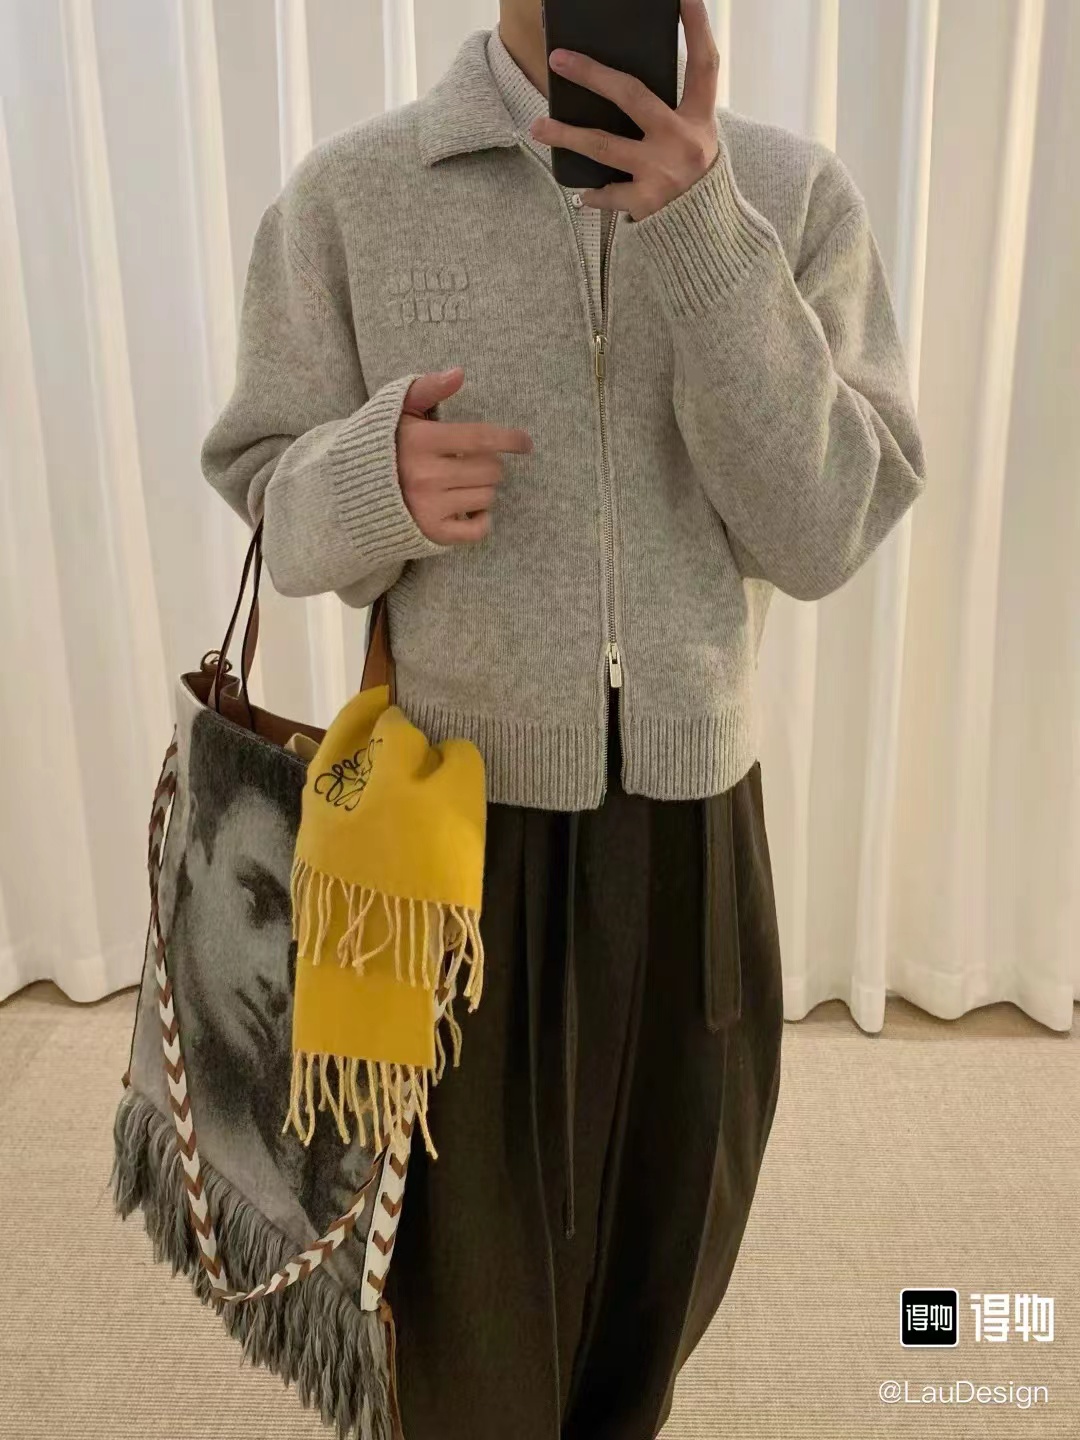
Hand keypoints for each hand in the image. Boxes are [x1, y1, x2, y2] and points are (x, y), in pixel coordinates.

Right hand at [396, 369, 532, 544]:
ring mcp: (429, 506)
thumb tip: (459, 373)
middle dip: (489, 464)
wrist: (350, 491)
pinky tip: (470, 509)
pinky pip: (478, 530)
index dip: (510, 439)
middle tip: (471, 464)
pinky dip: (482, 519)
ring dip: (483, 489)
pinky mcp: (431, 533)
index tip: (525, 443)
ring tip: (462, 483)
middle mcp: (426, 475)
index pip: (481, 438)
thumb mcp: (399, 410)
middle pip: (491, 470)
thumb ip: (428, 388)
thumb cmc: (384, 446)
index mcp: (421, 441)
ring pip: (487, 497)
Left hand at [530, 0, 720, 220]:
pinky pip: (607, 193)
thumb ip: (670, 112)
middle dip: (592, 75)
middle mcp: (682, 141)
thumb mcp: (695, 138)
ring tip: (537, 126)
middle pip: (632, 95)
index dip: (696, 26)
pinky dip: (592, 194)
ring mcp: (662, 172)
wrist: (706, 233)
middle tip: (558, 59)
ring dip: (565, 134)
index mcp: (699, 119)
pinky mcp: (646, 202)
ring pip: (602, 145)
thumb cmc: (694, 176)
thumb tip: (618, 87)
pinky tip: (579, 193)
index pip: (703, 64)